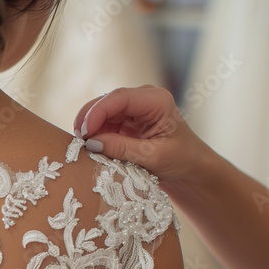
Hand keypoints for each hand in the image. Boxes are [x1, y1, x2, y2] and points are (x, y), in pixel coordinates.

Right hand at [74, 85, 213, 190]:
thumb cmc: (181, 160)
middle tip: (77, 141)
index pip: (119, 98)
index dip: (97, 112)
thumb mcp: (152, 156)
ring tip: (82, 146)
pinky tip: (90, 146)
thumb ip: (121, 148)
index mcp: (156, 100)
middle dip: (89, 119)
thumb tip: (91, 143)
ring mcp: (133, 109)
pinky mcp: (125, 121)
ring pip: (101, 112)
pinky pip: (103, 123)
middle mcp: (143, 99)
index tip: (84, 132)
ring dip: (90, 128)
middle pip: (107, 101)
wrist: (191, 170)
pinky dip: (95, 134)